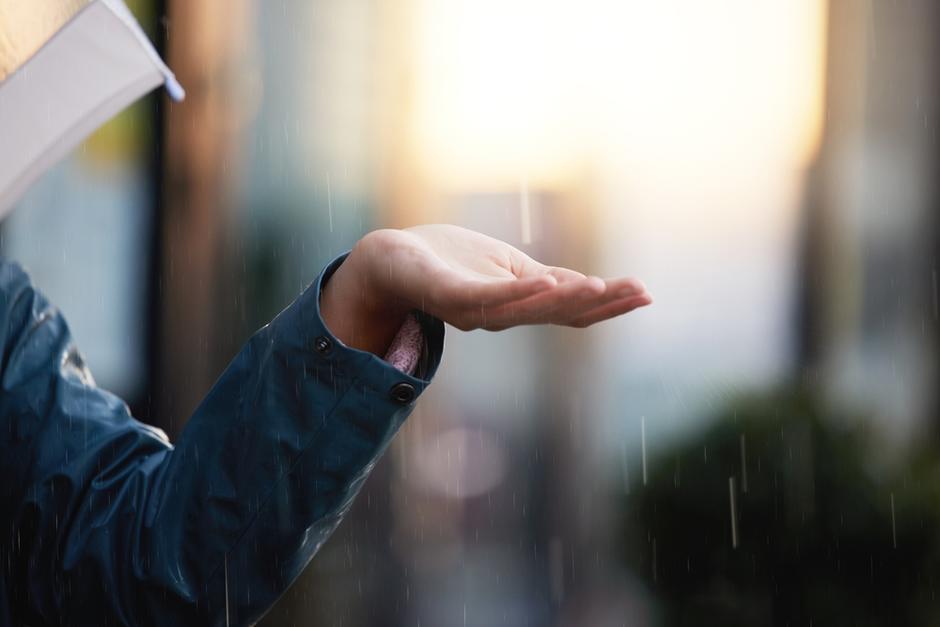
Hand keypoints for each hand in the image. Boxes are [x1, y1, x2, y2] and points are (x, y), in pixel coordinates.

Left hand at [320, 224, 651, 354]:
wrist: (389, 259)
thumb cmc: (447, 261)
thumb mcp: (504, 267)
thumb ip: (539, 281)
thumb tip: (585, 286)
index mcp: (517, 307)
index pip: (569, 310)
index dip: (608, 305)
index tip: (647, 293)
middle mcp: (500, 316)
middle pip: (557, 315)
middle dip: (601, 305)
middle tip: (641, 293)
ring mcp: (473, 310)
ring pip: (527, 311)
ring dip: (566, 301)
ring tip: (602, 288)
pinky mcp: (448, 295)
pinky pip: (487, 298)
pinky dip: (518, 293)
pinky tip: (545, 282)